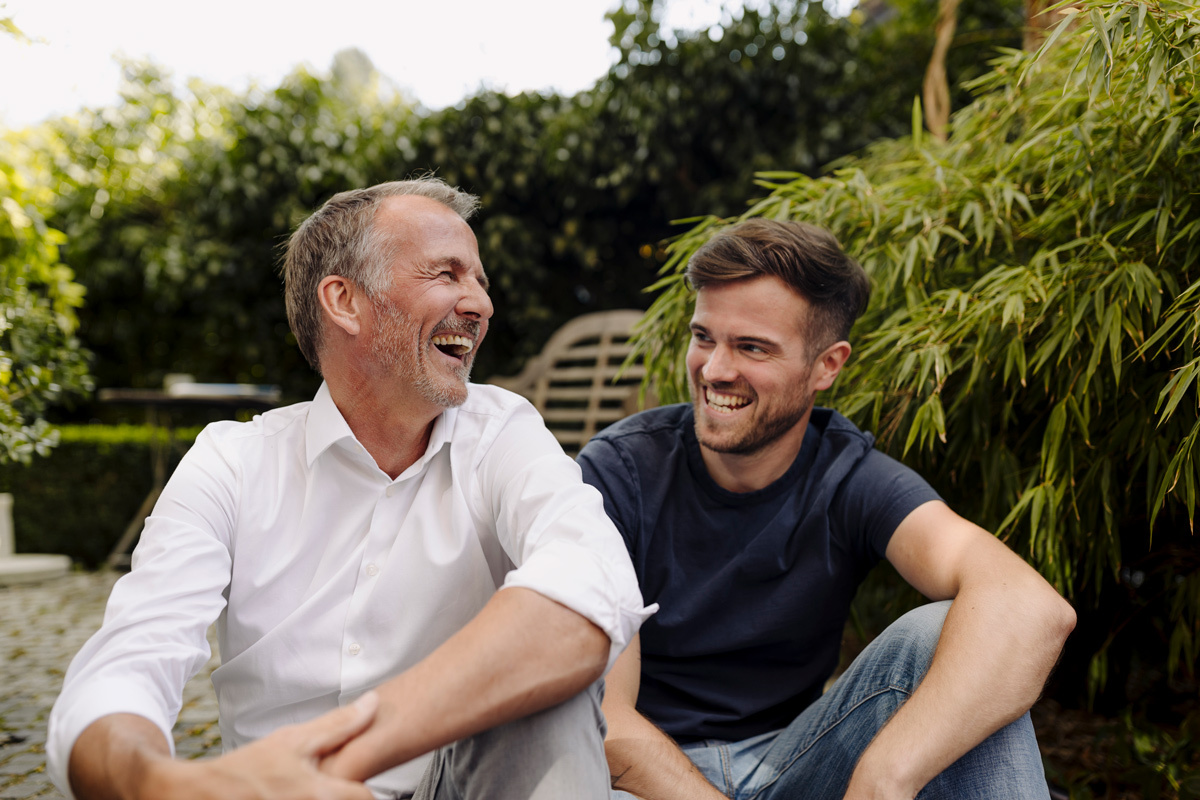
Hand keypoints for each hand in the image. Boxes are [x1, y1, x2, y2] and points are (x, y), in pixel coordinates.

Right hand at [146, 692, 379, 799]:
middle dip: (342, 794)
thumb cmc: (245, 769)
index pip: (365, 798)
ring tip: (297, 790)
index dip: (365, 790)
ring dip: (322, 796)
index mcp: (318, 794)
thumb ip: (339, 724)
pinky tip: (286, 795)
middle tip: (329, 784)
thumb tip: (373, 702)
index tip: (355, 783)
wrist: (193, 795)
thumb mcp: (292, 741)